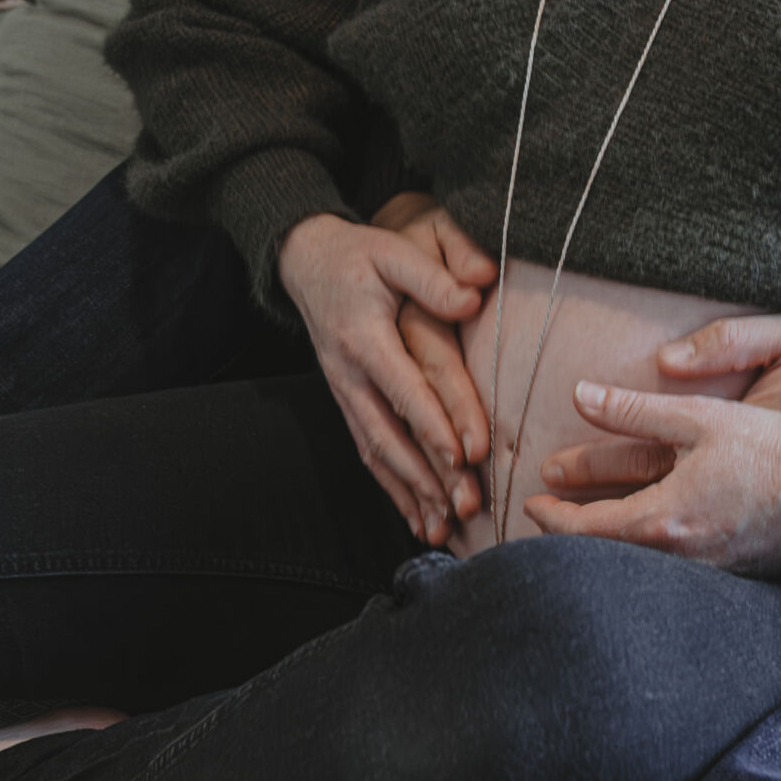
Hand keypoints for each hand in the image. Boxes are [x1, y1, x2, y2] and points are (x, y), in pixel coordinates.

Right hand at [278, 211, 489, 543]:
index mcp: (365, 338)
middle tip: (465, 507)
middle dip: (428, 476)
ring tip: (443, 528)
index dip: (433, 423)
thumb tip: (475, 295)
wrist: (306, 262)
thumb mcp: (392, 252)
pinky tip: (416, 518)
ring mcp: (344, 394)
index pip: (404, 388)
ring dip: (410, 494)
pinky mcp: (348, 404)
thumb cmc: (358, 255)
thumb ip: (432, 276)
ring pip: (378, 453)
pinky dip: (393, 489)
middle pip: (391, 435)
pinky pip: (369, 454)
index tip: (464, 455)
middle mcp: (349, 375)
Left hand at [524, 385, 780, 574]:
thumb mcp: (698, 417)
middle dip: (574, 535)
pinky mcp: (741, 574)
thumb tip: (580, 395)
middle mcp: (682, 559)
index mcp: (663, 522)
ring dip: (612, 546)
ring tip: (593, 529)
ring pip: (643, 566)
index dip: (553, 516)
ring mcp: (713, 573)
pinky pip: (680, 571)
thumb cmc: (772, 446)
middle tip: (549, 519)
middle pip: (607, 556)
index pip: (585, 530)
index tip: (534, 501)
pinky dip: (653, 554)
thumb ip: (633, 409)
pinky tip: (656, 539)